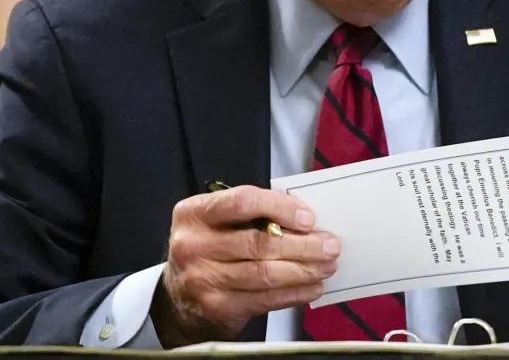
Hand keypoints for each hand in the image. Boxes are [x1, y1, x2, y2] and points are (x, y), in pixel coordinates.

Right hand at [151, 185, 339, 346]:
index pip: (242, 201)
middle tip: (330, 245)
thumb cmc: (208, 251)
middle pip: (259, 242)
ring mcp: (203, 279)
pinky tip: (311, 286)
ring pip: (265, 273)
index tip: (308, 217)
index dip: (280, 207)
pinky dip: (295, 293)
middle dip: (303, 244)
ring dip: (304, 270)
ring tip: (327, 266)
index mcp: (194, 213)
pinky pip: (266, 299)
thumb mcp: (216, 223)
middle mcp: (193, 245)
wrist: (177, 299)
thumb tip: (305, 219)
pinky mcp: (217, 307)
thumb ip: (252, 215)